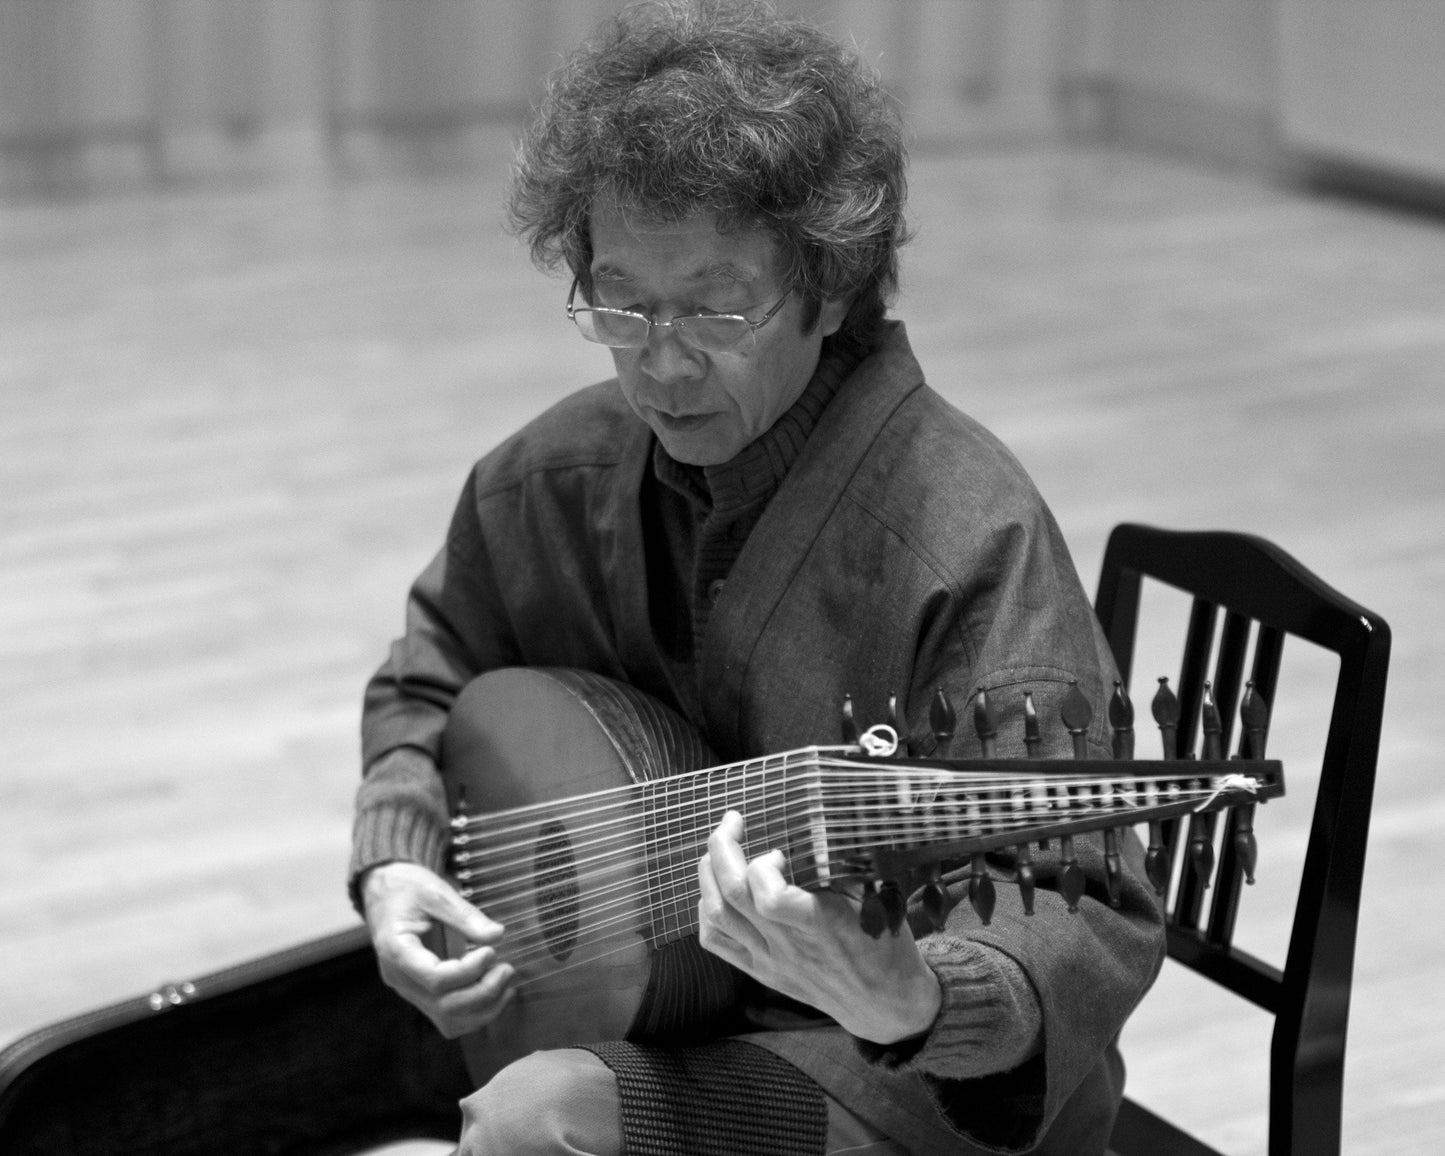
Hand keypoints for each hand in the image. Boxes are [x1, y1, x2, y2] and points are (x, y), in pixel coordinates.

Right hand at [360, 861, 514, 1037]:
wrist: (385, 891)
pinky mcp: (421, 993)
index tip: (491, 951)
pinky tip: (495, 991)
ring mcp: (409, 990)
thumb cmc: (407, 888)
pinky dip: (475, 1012)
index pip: (435, 978)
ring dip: (483, 1008)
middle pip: (444, 1006)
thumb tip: (497, 935)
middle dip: (483, 992)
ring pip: (448, 1020)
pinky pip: (448, 1017)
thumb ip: (465, 915)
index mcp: (396, 950)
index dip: (469, 970)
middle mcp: (400, 978)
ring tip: (506, 982)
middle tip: (507, 969)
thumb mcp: (435, 892)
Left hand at [696, 811, 941, 1044]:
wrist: (882, 1005)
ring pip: (717, 915)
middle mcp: (788, 944)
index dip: (763, 865)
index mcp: (820, 925)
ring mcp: (769, 961)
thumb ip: (844, 868)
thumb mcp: (878, 902)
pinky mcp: (760, 972)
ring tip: (720, 850)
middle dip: (722, 849)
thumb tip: (819, 826)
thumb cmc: (884, 945)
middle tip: (732, 822)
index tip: (779, 852)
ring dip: (708, 874)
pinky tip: (717, 889)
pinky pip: (715, 941)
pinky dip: (706, 909)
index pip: (769, 898)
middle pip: (732, 895)